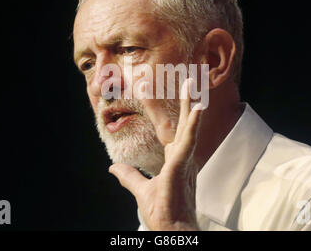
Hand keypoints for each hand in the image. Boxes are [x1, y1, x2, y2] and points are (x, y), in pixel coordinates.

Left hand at [109, 78, 202, 230]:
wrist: (171, 231)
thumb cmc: (162, 213)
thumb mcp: (141, 190)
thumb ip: (129, 176)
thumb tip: (113, 167)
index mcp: (176, 161)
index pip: (174, 132)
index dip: (174, 115)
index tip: (177, 99)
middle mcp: (183, 158)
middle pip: (185, 125)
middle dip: (188, 103)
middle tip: (190, 81)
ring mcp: (184, 161)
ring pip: (189, 127)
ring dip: (191, 105)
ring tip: (193, 85)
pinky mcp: (181, 166)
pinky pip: (189, 142)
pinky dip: (193, 125)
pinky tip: (197, 109)